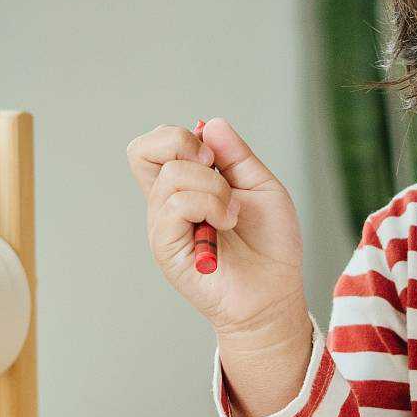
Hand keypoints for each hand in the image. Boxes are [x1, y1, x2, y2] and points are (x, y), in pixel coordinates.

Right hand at [125, 117, 306, 340]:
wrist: (275, 291)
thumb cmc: (269, 244)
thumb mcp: (261, 186)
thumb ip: (236, 155)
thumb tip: (210, 125)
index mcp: (185, 186)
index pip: (154, 145)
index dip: (180, 136)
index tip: (215, 155)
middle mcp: (167, 203)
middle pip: (140, 150)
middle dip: (181, 143)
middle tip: (213, 166)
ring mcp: (163, 225)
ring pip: (170, 176)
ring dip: (212, 186)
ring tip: (231, 213)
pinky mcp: (166, 247)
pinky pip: (173, 206)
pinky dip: (207, 205)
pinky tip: (225, 224)